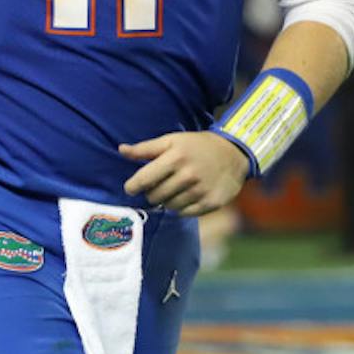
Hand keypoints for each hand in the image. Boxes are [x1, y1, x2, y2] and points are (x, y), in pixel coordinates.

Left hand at [119, 131, 250, 216]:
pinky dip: (181, 207)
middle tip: (157, 186)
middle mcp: (188, 174)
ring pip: (168, 206)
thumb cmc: (196, 146)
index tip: (130, 188)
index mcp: (176, 156)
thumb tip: (121, 149)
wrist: (233, 154)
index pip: (144, 178)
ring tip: (174, 189)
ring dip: (166, 200)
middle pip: (155, 195)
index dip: (133, 186)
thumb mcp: (172, 140)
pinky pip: (184, 213)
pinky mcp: (210, 203)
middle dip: (151, 192)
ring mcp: (200, 190)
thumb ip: (146, 148)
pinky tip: (185, 196)